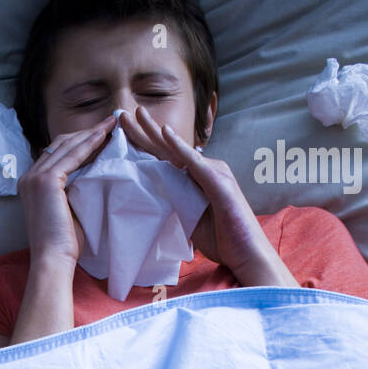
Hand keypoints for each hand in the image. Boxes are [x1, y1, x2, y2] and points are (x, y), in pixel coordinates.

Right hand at [17, 114, 117, 265]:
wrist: (52, 258)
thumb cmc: (64, 242)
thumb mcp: (67, 208)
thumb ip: (72, 189)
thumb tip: (94, 172)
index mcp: (30, 183)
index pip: (57, 153)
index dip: (80, 141)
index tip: (102, 134)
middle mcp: (28, 176)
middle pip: (60, 144)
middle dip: (87, 132)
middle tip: (111, 122)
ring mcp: (34, 177)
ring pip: (66, 145)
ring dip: (91, 133)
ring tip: (113, 124)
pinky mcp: (45, 180)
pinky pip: (72, 155)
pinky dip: (89, 143)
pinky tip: (105, 136)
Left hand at [116, 107, 282, 281]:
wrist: (247, 255)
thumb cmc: (223, 238)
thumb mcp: (188, 219)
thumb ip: (174, 204)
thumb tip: (150, 200)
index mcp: (194, 179)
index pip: (163, 159)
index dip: (142, 146)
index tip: (120, 133)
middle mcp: (204, 170)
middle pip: (167, 149)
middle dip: (144, 130)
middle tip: (121, 113)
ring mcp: (213, 173)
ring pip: (177, 150)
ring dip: (156, 131)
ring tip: (137, 114)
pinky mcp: (219, 182)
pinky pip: (194, 163)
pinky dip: (179, 148)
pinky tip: (165, 133)